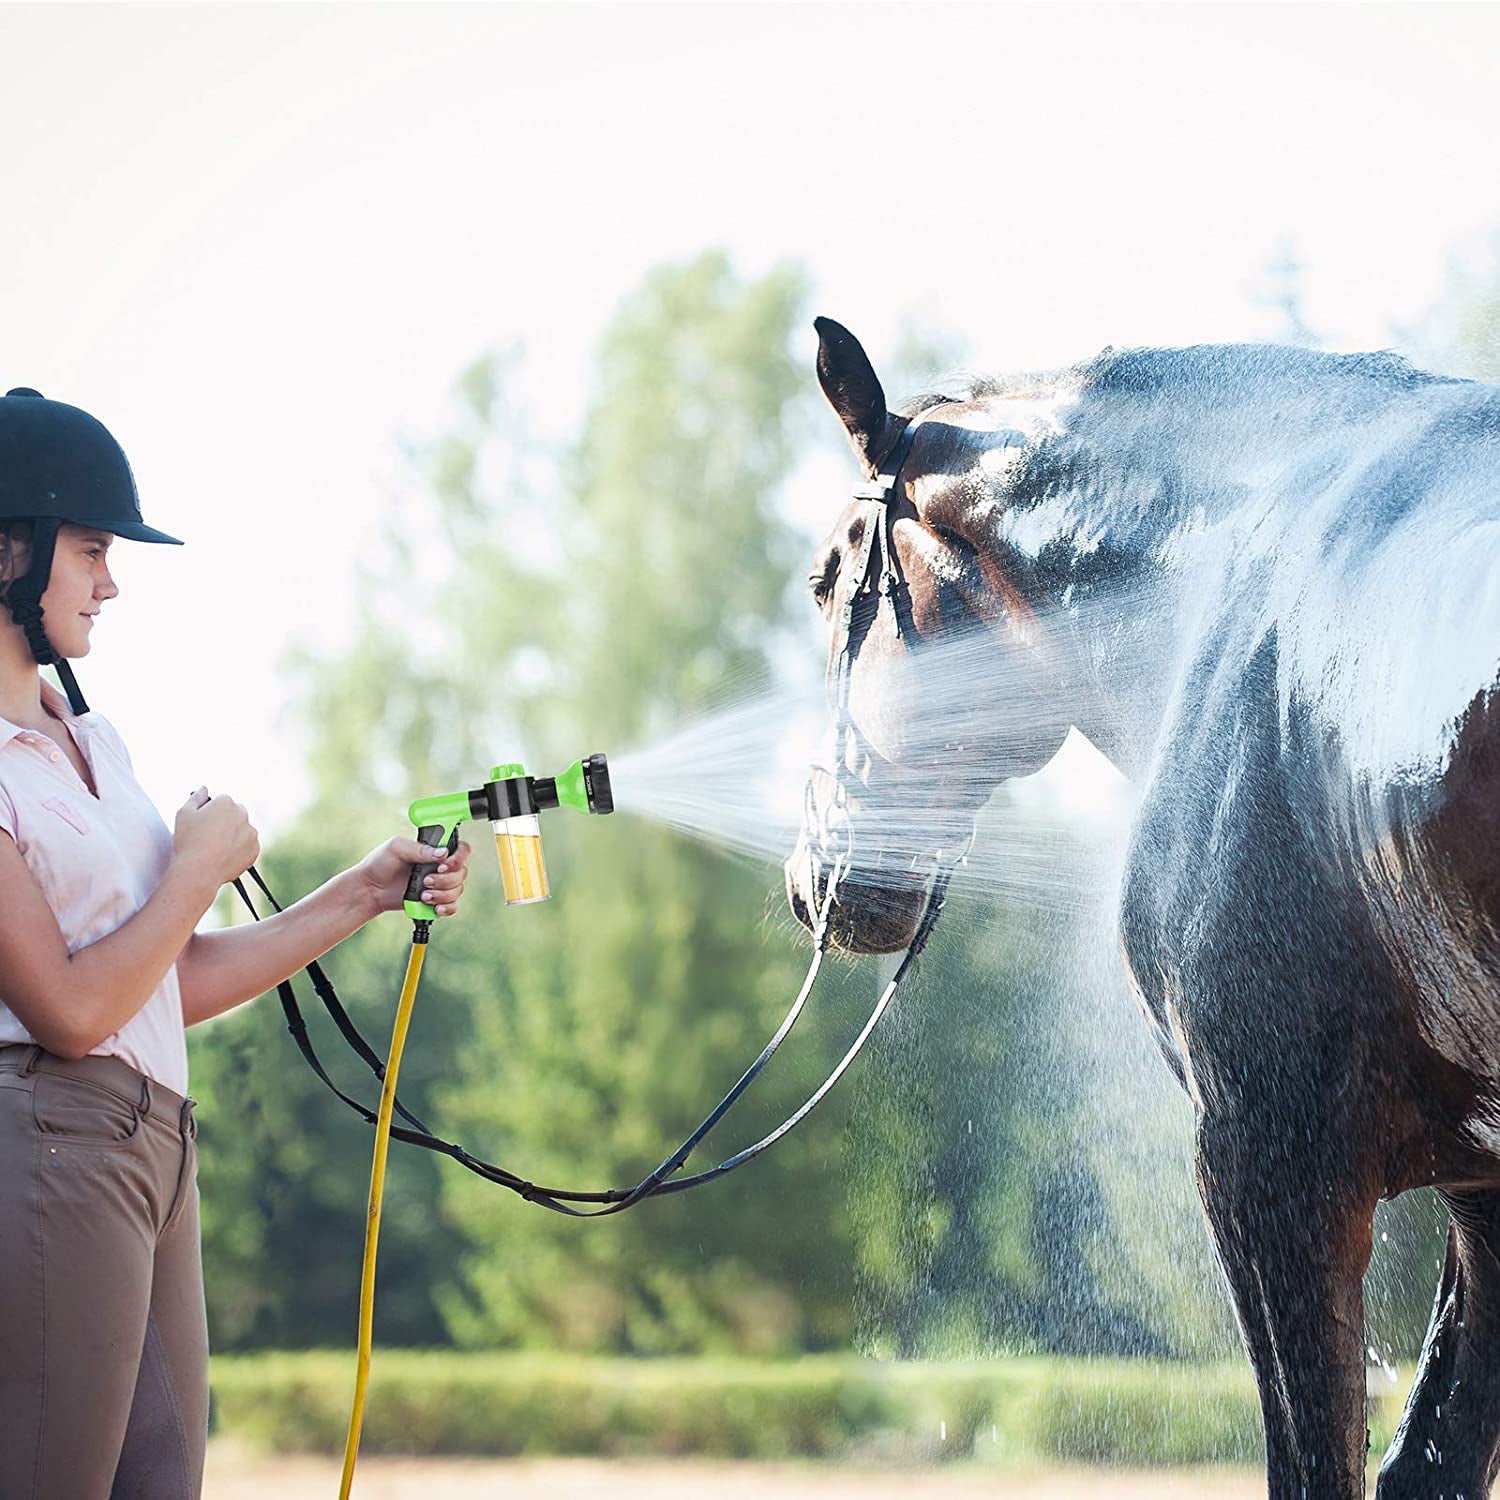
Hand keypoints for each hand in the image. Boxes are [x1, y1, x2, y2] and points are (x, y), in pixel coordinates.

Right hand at [173, 786, 259, 889]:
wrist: (198, 870)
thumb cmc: (188, 841)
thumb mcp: (184, 814)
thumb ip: (196, 797)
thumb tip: (203, 788)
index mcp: (226, 802)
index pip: (222, 801)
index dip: (212, 812)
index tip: (204, 824)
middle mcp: (243, 814)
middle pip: (235, 814)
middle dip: (226, 821)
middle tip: (210, 836)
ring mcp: (251, 833)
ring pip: (243, 831)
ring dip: (234, 836)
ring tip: (216, 848)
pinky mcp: (255, 849)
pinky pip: (248, 847)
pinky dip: (240, 850)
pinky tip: (225, 856)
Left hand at [357, 836, 472, 918]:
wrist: (370, 889)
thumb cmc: (380, 863)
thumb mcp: (397, 848)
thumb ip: (420, 849)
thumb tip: (443, 853)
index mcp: (435, 849)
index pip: (462, 849)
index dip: (458, 858)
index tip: (442, 865)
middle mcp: (441, 866)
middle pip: (462, 872)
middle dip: (445, 880)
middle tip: (425, 881)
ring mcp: (440, 884)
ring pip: (458, 890)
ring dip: (442, 894)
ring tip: (423, 895)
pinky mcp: (436, 901)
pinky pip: (453, 906)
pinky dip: (447, 908)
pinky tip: (434, 907)